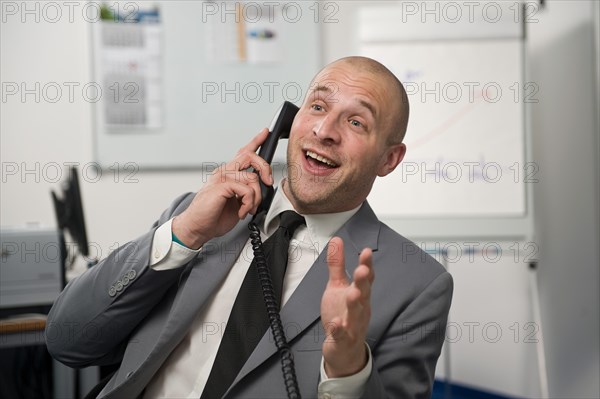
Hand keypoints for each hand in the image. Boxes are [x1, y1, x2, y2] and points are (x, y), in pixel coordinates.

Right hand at [172, 128, 272, 248]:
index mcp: (229, 174)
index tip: (265, 132)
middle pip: (250, 156)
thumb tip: (262, 189)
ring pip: (252, 179)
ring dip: (256, 198)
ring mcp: (222, 177)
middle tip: (268, 183)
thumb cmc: (213, 216)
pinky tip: (242, 211)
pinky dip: (248, 204)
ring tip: (248, 209)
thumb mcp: (237, 202)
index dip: (256, 141)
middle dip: (265, 168)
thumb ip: (248, 191)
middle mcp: (225, 172)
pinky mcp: (221, 186)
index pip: (243, 153)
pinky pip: (246, 190)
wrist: (197, 227)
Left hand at [321, 237, 373, 376]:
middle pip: (364, 293)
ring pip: (356, 314)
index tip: (366, 251)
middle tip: (362, 270)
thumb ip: (337, 264)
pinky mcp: (343, 339)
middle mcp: (360, 308)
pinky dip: (339, 329)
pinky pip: (342, 335)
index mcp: (360, 294)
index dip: (367, 265)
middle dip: (363, 282)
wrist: (344, 349)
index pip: (366, 278)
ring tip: (353, 293)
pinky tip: (336, 324)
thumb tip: (337, 240)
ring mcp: (353, 325)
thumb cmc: (343, 314)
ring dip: (355, 304)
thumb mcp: (337, 286)